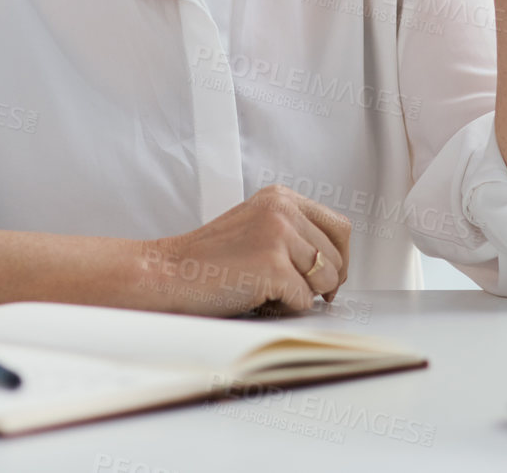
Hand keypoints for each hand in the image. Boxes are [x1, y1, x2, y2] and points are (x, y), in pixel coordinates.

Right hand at [133, 185, 350, 316]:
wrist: (167, 273)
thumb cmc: (208, 261)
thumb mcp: (256, 227)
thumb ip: (294, 233)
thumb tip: (337, 267)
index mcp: (281, 197)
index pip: (339, 227)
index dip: (339, 259)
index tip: (327, 277)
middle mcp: (283, 209)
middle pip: (336, 256)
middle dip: (323, 283)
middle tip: (294, 292)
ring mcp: (278, 236)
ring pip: (325, 279)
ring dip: (302, 295)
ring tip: (268, 291)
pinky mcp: (273, 265)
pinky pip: (304, 300)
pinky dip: (285, 309)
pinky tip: (257, 298)